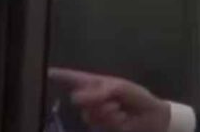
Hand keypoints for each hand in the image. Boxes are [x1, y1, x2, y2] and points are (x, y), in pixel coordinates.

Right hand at [48, 68, 170, 131]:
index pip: (74, 78)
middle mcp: (92, 98)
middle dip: (93, 99)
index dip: (60, 75)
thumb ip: (97, 91)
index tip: (47, 72)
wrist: (152, 117)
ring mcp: (95, 114)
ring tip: (119, 109)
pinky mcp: (101, 127)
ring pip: (88, 113)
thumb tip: (75, 98)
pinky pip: (98, 123)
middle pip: (77, 98)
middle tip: (110, 98)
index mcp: (95, 84)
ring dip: (106, 111)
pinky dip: (111, 120)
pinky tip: (121, 119)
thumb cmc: (136, 97)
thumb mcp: (119, 88)